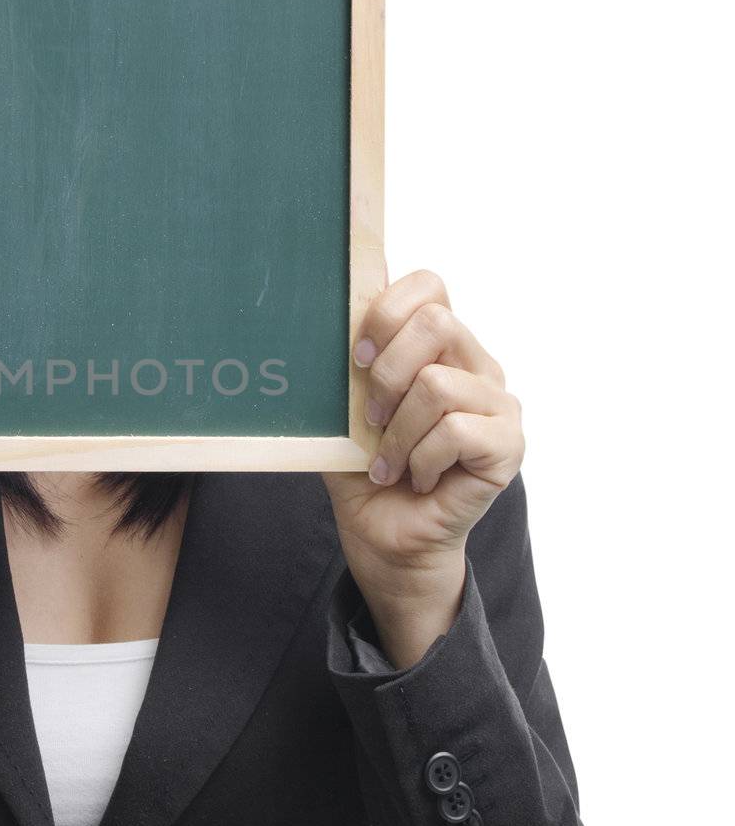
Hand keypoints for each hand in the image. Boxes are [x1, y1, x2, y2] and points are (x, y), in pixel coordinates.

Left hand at [322, 269, 524, 667]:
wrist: (384, 539)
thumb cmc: (366, 472)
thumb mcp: (344, 410)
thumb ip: (345, 365)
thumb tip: (316, 315)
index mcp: (440, 346)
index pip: (429, 285)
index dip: (386, 311)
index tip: (356, 358)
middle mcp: (477, 365)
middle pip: (437, 321)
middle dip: (387, 372)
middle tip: (370, 417)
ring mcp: (499, 404)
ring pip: (439, 384)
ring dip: (398, 432)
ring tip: (388, 462)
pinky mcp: (508, 445)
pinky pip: (457, 431)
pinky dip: (420, 459)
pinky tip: (415, 479)